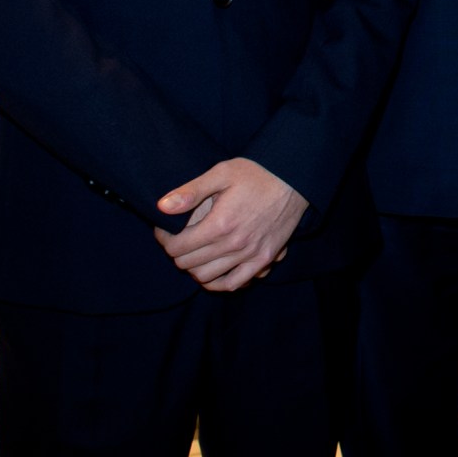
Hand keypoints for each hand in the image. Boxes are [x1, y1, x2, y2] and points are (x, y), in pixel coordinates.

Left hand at [154, 158, 308, 291]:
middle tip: (179, 239)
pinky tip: (214, 272)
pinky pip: (234, 283)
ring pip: (207, 277)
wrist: (295, 178)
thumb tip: (162, 207)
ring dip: (195, 268)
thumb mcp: (222, 173)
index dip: (164, 240)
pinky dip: (219, 283)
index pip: (177, 248)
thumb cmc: (257, 173)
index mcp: (220, 224)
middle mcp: (234, 244)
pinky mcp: (265, 259)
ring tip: (194, 254)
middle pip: (188, 264)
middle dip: (178, 253)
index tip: (165, 230)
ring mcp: (251, 254)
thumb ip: (191, 192)